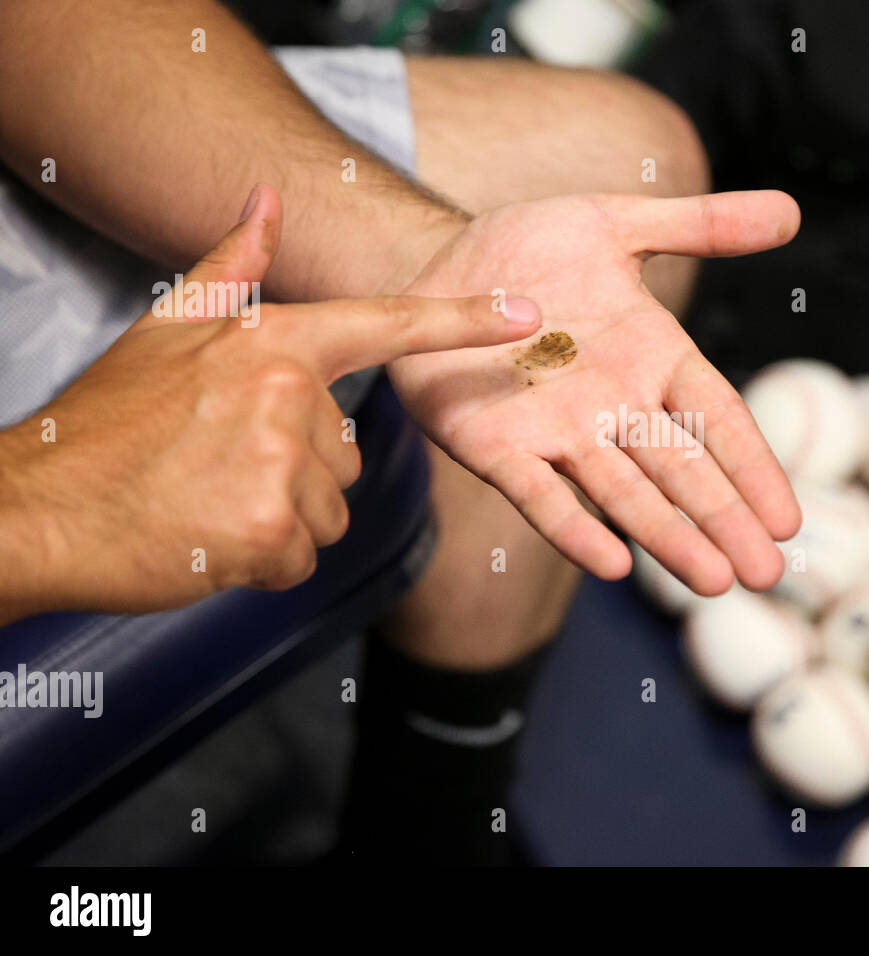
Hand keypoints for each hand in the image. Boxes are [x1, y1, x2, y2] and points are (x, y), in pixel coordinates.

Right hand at [0, 185, 540, 620]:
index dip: (464, 322)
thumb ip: (232, 270)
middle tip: (218, 471)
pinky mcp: (271, 532)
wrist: (40, 507)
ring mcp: (282, 464)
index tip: (529, 315)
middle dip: (295, 476)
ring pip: (329, 512)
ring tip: (210, 502)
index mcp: (274, 343)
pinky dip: (263, 563)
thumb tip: (267, 203)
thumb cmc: (109, 423)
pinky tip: (209, 538)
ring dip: (279, 522)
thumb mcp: (166, 330)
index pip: (387, 326)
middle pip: (346, 456)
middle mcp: (289, 396)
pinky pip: (303, 558)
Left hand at [388, 191, 802, 594]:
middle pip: (682, 469)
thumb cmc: (532, 249)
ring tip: (711, 579)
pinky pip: (541, 494)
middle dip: (723, 520)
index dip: (753, 467)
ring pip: (624, 491)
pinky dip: (574, 527)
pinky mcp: (499, 448)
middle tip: (764, 573)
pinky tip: (611, 564)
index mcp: (653, 358)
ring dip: (667, 535)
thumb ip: (699, 225)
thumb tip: (789, 212)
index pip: (719, 418)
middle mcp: (615, 406)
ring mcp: (559, 433)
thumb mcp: (617, 222)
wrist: (438, 263)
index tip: (788, 520)